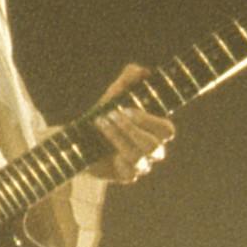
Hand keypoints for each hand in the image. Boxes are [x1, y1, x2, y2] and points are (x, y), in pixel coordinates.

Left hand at [88, 63, 172, 182]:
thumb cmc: (103, 116)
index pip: (167, 130)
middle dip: (132, 129)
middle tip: (111, 116)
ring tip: (102, 125)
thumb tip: (143, 70)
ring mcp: (141, 164)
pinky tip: (105, 150)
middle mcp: (152, 149)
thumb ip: (128, 80)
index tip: (127, 109)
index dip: (149, 120)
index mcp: (155, 130)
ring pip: (140, 157)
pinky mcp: (126, 175)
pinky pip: (130, 173)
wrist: (79, 140)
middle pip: (155, 145)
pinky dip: (118, 159)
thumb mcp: (113, 96)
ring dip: (119, 139)